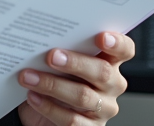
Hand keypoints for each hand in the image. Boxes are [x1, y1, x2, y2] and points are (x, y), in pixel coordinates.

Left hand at [16, 31, 134, 125]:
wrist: (42, 108)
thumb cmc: (55, 76)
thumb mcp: (60, 60)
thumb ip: (61, 48)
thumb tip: (42, 36)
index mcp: (109, 62)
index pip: (124, 50)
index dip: (117, 43)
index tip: (101, 37)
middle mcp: (111, 85)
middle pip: (103, 72)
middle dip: (75, 63)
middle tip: (51, 56)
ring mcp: (103, 108)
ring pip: (83, 96)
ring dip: (52, 85)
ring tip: (29, 76)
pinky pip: (72, 120)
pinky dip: (49, 107)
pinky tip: (33, 97)